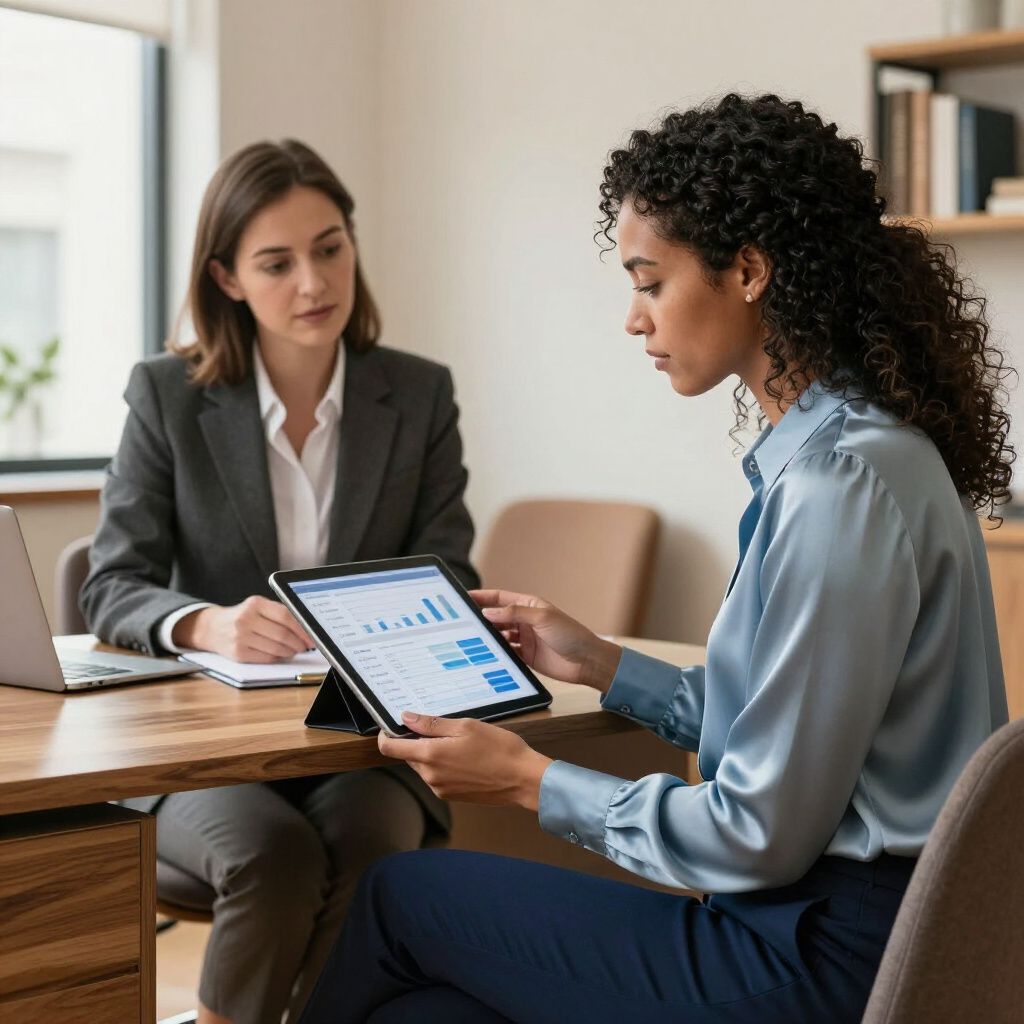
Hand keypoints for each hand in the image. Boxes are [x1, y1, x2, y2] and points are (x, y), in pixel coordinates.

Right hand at [173, 596, 312, 661]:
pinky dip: (278, 657)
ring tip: (294, 650)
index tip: (312, 636)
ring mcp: (240, 637)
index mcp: (255, 603)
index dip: (303, 629)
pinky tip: (281, 654)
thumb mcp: (257, 607)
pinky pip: (266, 658)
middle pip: (283, 634)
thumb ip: (278, 613)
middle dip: (299, 643)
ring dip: (290, 651)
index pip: (286, 616)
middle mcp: (246, 619)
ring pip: (276, 648)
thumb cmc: (242, 617)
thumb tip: (305, 629)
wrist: (212, 628)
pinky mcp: (238, 653)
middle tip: (306, 646)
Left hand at [378, 712, 551, 809]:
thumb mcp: (465, 726)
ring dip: (431, 753)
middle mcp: (430, 776)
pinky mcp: (450, 796)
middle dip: (416, 741)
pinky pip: (435, 776)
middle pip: (408, 755)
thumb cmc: (498, 748)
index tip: (391, 726)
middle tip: (441, 728)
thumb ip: (432, 724)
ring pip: (423, 765)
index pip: (390, 748)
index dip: (386, 735)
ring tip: (459, 743)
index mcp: (430, 755)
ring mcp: (439, 788)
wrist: (522, 779)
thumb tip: (406, 718)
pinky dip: (442, 765)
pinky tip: (464, 757)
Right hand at [472, 589, 621, 692]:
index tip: (463, 598)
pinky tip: (484, 654)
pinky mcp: (526, 656)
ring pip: (499, 635)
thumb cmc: (570, 634)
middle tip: (460, 622)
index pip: (500, 598)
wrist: (587, 662)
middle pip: (497, 617)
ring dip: (487, 637)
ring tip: (469, 639)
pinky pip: (506, 653)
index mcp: (529, 605)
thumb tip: (488, 611)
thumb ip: (514, 613)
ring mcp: (525, 639)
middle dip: (480, 618)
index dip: (482, 597)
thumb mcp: (542, 618)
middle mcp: (525, 621)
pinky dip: (496, 653)